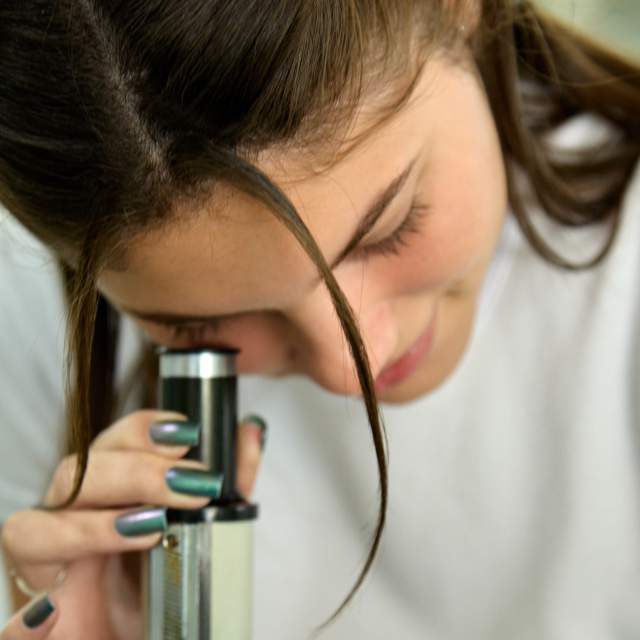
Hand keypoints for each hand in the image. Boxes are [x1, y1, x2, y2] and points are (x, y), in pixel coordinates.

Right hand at [1, 411, 265, 639]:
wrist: (158, 638)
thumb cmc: (174, 587)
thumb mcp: (208, 531)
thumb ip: (229, 486)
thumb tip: (252, 430)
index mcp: (106, 496)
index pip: (107, 445)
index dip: (139, 430)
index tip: (186, 434)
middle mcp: (70, 524)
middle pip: (74, 474)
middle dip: (134, 472)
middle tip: (189, 485)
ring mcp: (48, 574)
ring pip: (29, 529)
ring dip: (89, 525)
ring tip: (150, 528)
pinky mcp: (36, 630)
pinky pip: (13, 625)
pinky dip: (27, 621)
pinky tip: (59, 610)